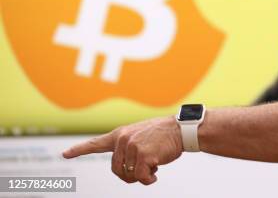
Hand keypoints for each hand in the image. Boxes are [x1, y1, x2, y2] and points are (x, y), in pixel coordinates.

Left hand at [62, 116, 182, 184]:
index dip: (79, 150)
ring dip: (142, 175)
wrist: (180, 130)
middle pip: (116, 170)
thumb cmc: (164, 135)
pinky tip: (156, 172)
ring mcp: (131, 146)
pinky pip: (140, 178)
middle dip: (130, 175)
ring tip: (153, 164)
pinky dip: (148, 180)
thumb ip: (128, 147)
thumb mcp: (141, 136)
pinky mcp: (142, 155)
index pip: (96, 143)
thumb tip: (124, 170)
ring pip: (128, 175)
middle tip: (145, 169)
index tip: (65, 154)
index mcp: (121, 134)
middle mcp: (122, 139)